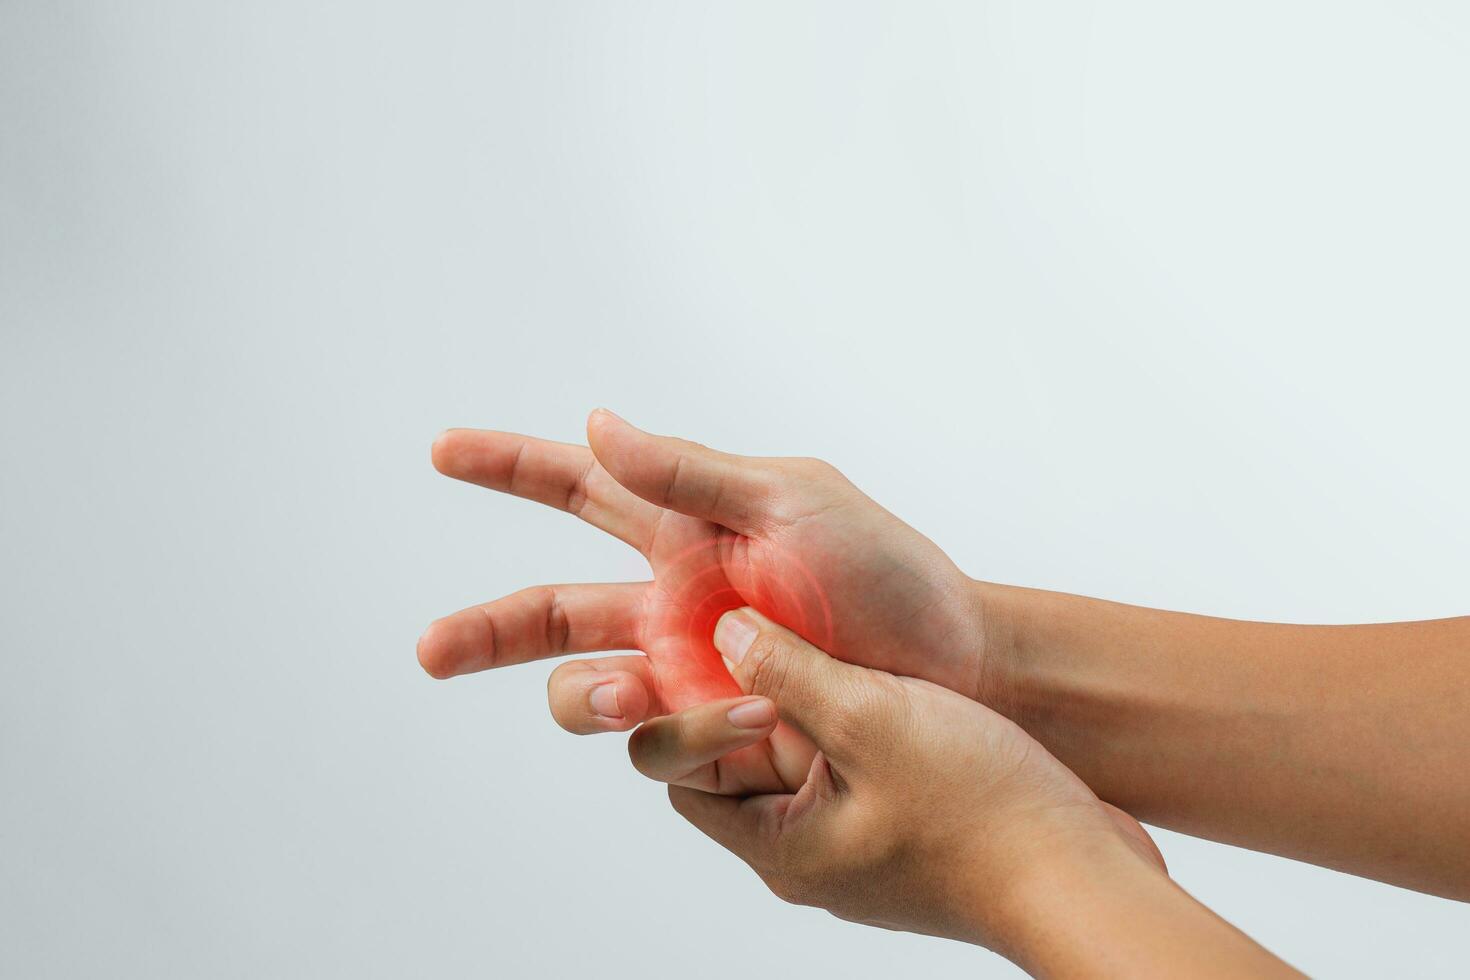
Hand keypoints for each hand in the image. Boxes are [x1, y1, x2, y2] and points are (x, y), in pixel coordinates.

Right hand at [418, 410, 987, 792]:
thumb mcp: (792, 501)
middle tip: (429, 650)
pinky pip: (651, 748)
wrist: (955, 667)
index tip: (442, 449)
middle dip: (484, 632)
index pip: (579, 488)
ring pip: (585, 690)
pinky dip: (674, 736)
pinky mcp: (710, 732)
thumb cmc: (888, 573)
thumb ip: (689, 472)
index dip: (510, 467)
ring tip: (636, 696)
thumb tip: (595, 422)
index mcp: (684, 527)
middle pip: (549, 612)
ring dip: (586, 696)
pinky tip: (741, 718)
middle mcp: (668, 603)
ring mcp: (684, 673)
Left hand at [644, 606, 1165, 953]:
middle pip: (736, 755)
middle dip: (743, 688)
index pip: (682, 772)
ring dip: (803, 690)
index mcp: (780, 842)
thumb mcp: (871, 721)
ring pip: (799, 748)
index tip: (743, 669)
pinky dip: (850, 706)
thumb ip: (790, 669)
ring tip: (821, 633)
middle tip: (764, 627)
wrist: (1087, 876)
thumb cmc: (984, 816)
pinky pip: (851, 754)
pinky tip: (875, 664)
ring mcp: (857, 833)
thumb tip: (728, 630)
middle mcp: (807, 845)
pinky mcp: (901, 816)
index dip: (689, 713)